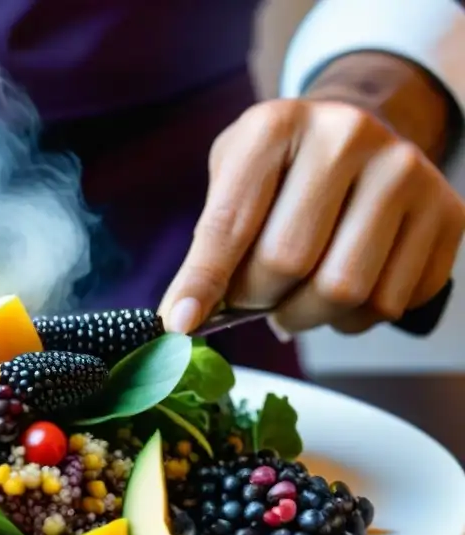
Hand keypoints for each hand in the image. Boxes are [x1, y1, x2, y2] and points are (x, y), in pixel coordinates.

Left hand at [159, 99, 464, 335]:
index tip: (180, 324)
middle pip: (289, 263)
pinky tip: (342, 292)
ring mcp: (406, 171)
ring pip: (344, 290)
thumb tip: (183, 318)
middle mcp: (348, 136)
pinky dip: (354, 318)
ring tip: (295, 299)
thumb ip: (209, 243)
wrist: (360, 135)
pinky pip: (391, 302)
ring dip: (307, 316)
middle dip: (259, 299)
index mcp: (278, 125)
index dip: (203, 283)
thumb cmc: (282, 167)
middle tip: (255, 298)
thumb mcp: (234, 178)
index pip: (230, 225)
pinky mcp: (447, 212)